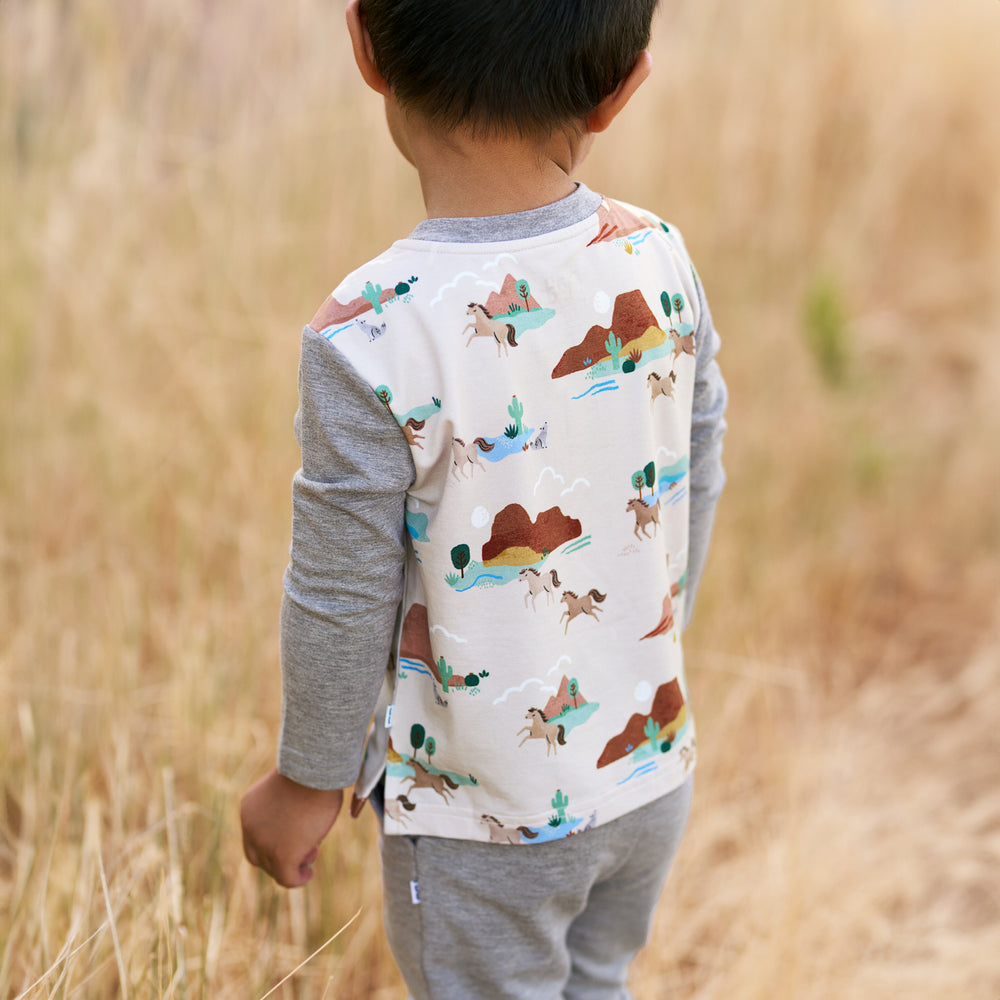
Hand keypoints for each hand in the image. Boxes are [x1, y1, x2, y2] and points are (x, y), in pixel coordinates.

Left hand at [240, 768, 343, 887]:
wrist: (313, 771)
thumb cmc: (311, 771)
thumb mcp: (292, 787)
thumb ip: (288, 806)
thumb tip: (299, 820)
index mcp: (250, 808)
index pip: (254, 835)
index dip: (272, 841)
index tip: (295, 835)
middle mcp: (251, 828)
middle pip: (259, 856)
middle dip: (281, 855)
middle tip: (306, 846)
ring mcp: (264, 844)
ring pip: (275, 867)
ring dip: (293, 864)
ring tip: (312, 854)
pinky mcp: (282, 856)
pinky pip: (287, 878)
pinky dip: (298, 878)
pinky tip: (307, 874)